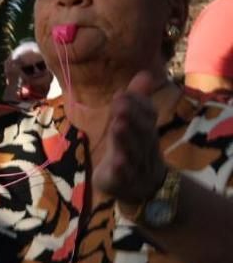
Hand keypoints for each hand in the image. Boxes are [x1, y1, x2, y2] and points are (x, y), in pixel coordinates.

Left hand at [93, 71, 168, 210]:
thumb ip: (138, 101)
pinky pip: (123, 176)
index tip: (124, 94)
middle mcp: (144, 147)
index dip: (137, 106)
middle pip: (141, 132)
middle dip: (132, 118)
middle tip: (121, 104)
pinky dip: (121, 168)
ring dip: (125, 139)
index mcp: (147, 131)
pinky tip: (116, 162)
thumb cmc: (137, 149)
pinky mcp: (121, 181)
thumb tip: (145, 74)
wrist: (145, 188)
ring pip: (132, 152)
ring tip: (117, 125)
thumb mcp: (137, 123)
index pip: (146, 116)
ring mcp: (135, 165)